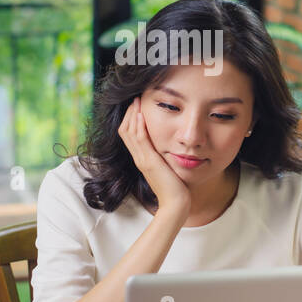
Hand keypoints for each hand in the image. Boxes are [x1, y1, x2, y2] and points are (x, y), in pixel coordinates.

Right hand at [118, 95, 190, 215]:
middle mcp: (139, 158)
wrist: (176, 203)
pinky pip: (140, 140)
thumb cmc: (176, 187)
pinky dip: (138, 126)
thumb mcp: (167, 167)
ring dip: (132, 114)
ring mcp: (142, 159)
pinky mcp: (149, 161)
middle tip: (135, 98)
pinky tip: (141, 114)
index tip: (137, 105)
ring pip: (129, 132)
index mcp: (142, 158)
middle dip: (129, 112)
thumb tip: (170, 145)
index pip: (129, 134)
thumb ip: (164, 156)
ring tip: (137, 100)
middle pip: (125, 130)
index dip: (131, 118)